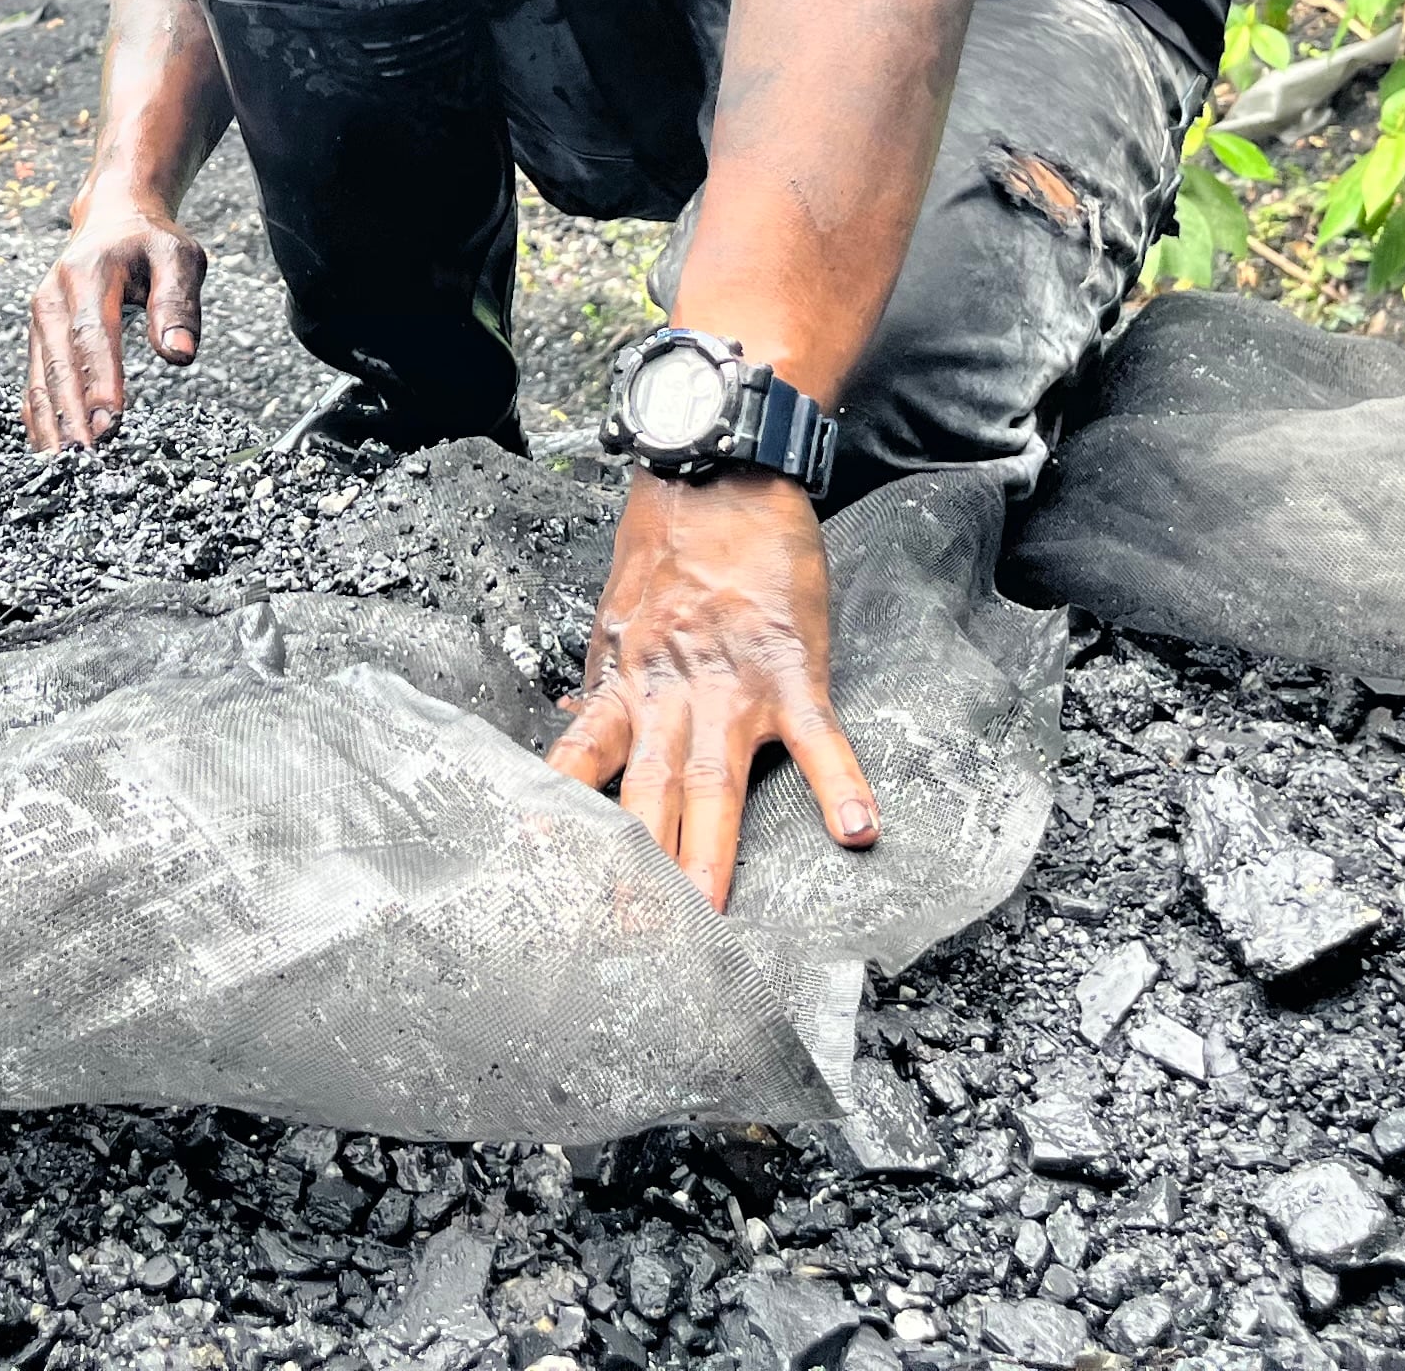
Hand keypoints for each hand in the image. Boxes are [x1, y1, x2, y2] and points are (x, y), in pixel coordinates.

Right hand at [24, 186, 205, 449]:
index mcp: (88, 273)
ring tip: (63, 470)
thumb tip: (180, 355)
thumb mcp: (179, 257)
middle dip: (70, 416)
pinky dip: (40, 418)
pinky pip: (33, 383)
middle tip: (85, 461)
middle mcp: (52, 297)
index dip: (100, 381)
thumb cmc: (150, 243)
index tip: (110, 423)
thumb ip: (179, 304)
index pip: (93, 334)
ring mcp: (39, 319)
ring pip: (39, 380)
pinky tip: (49, 453)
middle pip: (58, 364)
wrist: (112, 219)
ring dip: (50, 425)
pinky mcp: (37, 338)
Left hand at [549, 471, 878, 908]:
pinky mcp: (789, 665)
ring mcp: (729, 683)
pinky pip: (816, 733)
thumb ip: (602, 685)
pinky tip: (855, 827)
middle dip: (636, 869)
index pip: (580, 768)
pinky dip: (837, 780)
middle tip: (624, 936)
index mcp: (621, 683)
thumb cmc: (668, 545)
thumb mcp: (614, 617)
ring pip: (713, 780)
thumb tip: (571, 733)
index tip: (548, 881)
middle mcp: (666, 692)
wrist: (717, 469)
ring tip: (708, 916)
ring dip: (709, 852)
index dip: (564, 827)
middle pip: (646, 795)